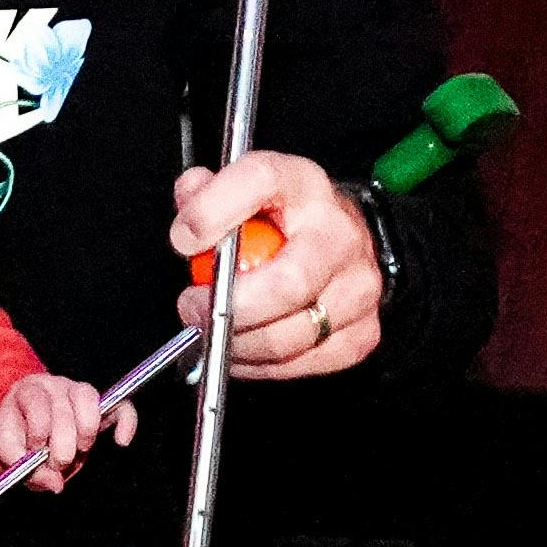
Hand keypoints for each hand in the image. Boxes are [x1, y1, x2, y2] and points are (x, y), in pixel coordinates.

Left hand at [0, 367, 135, 490]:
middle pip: (64, 410)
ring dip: (85, 434)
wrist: (29, 424)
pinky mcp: (102, 403)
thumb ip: (26, 469)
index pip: (37, 406)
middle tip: (58, 462)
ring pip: (90, 403)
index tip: (37, 451)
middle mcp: (54, 386)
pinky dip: (126, 422)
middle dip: (62, 446)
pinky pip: (121, 406)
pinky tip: (121, 440)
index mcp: (28, 392)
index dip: (39, 434)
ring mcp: (79, 391)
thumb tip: (55, 483)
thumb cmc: (20, 436)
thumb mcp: (11, 454)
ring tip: (78, 450)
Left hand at [170, 148, 378, 379]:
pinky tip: (247, 345)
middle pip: (285, 285)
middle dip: (226, 308)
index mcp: (304, 185)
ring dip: (238, 343)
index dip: (215, 211)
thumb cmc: (287, 217)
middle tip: (194, 307)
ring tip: (216, 330)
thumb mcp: (244, 191)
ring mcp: (358, 287)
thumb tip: (189, 214)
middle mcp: (340, 234)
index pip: (262, 181)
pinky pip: (301, 364)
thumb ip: (206, 193)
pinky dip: (262, 365)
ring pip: (288, 337)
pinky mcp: (362, 332)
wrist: (343, 239)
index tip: (184, 239)